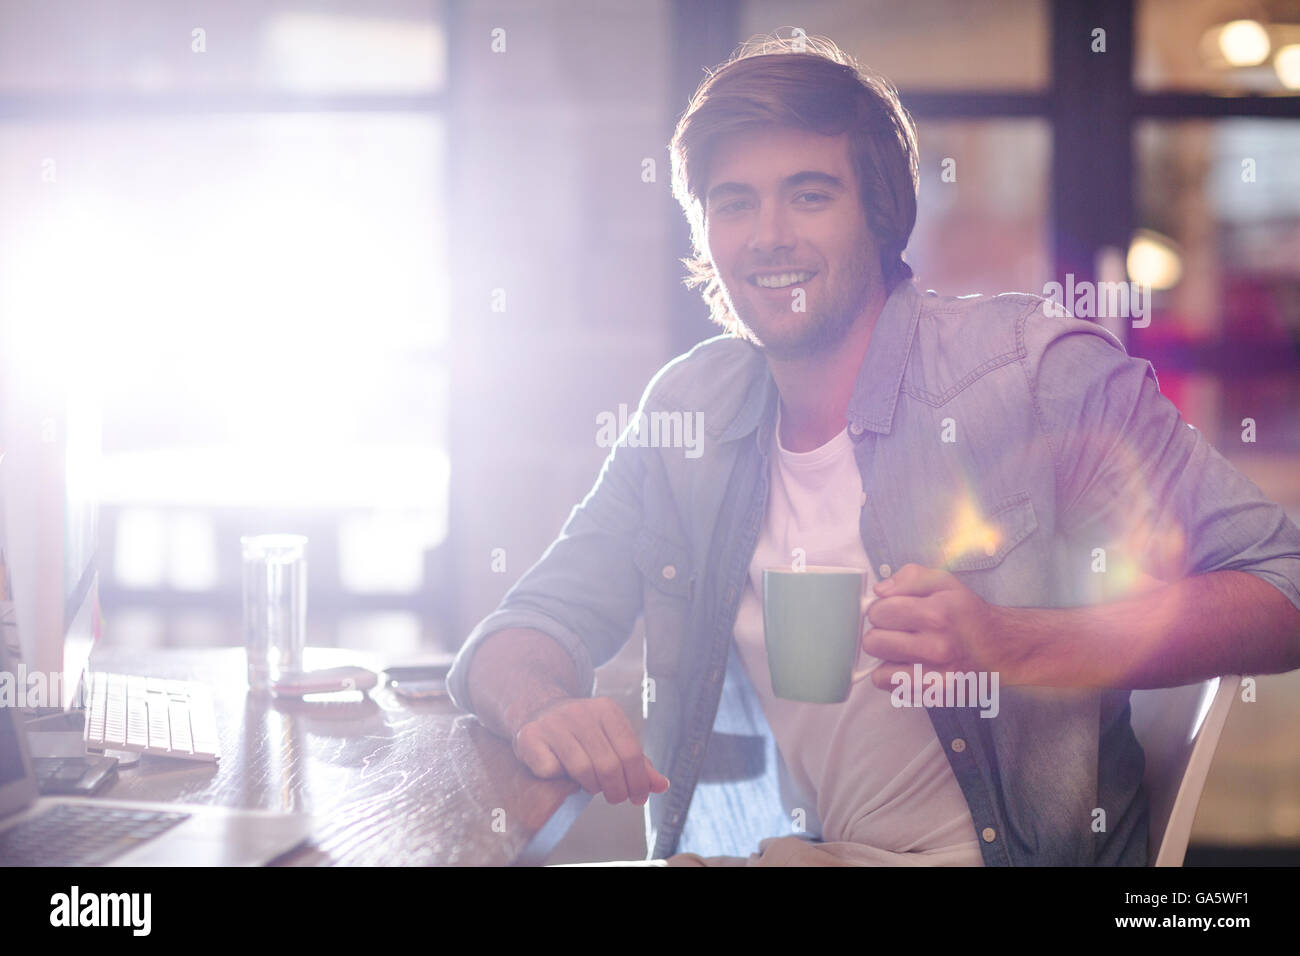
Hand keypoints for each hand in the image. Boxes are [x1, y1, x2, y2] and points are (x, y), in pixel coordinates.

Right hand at [512, 696, 669, 805]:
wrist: (538, 710)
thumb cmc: (582, 732)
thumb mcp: (613, 738)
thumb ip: (638, 762)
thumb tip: (662, 786)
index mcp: (607, 710)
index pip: (631, 753)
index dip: (638, 781)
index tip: (638, 797)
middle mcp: (581, 712)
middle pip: (609, 765)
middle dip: (616, 790)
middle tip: (615, 797)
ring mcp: (554, 723)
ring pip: (582, 770)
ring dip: (590, 786)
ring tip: (591, 785)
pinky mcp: (530, 736)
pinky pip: (551, 770)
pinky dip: (558, 779)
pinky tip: (561, 773)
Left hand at [863, 563, 1027, 688]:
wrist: (1001, 648)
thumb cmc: (969, 615)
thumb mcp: (945, 582)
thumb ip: (910, 577)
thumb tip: (880, 591)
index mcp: (936, 614)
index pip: (878, 613)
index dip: (881, 610)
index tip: (892, 612)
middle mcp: (936, 647)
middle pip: (872, 643)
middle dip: (880, 634)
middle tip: (898, 632)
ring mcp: (935, 676)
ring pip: (878, 671)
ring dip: (888, 660)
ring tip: (906, 650)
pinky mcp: (934, 695)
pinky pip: (892, 689)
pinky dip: (896, 678)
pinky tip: (912, 666)